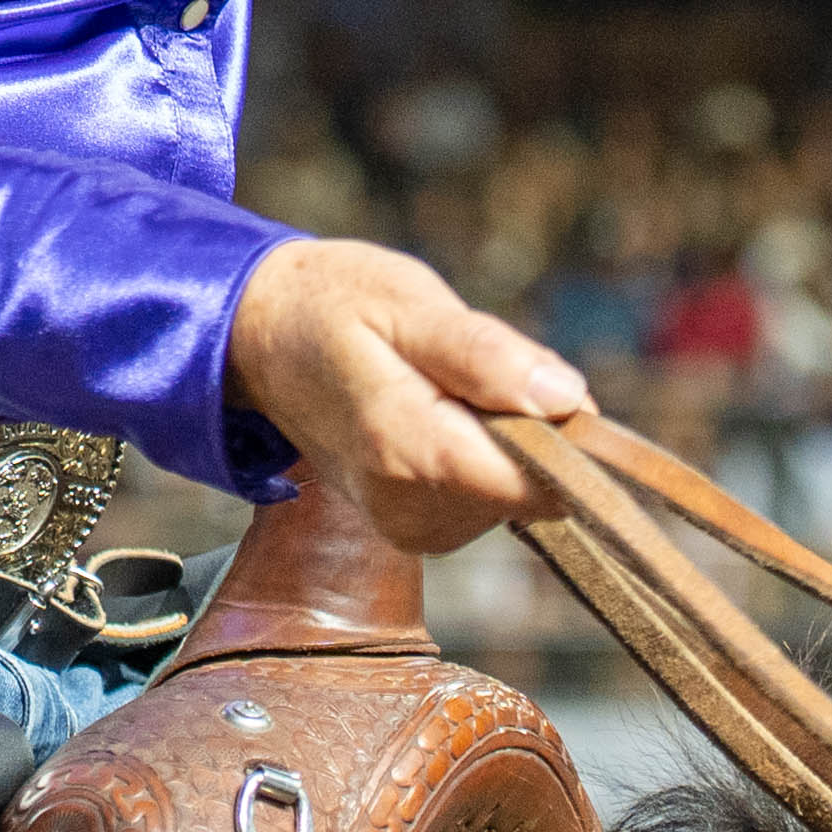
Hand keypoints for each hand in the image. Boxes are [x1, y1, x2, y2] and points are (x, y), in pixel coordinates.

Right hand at [225, 236, 592, 553]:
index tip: (555, 388)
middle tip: (467, 365)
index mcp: (411, 454)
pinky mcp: (413, 529)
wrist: (260, 338)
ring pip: (514, 493)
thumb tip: (568, 400)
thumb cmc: (333, 304)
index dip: (571, 439)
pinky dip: (480, 453)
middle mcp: (409, 510)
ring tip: (441, 383)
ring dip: (501, 437)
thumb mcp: (409, 302)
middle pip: (532, 487)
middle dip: (527, 425)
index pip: (540, 483)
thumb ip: (486, 355)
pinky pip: (487, 498)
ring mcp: (408, 528)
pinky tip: (436, 412)